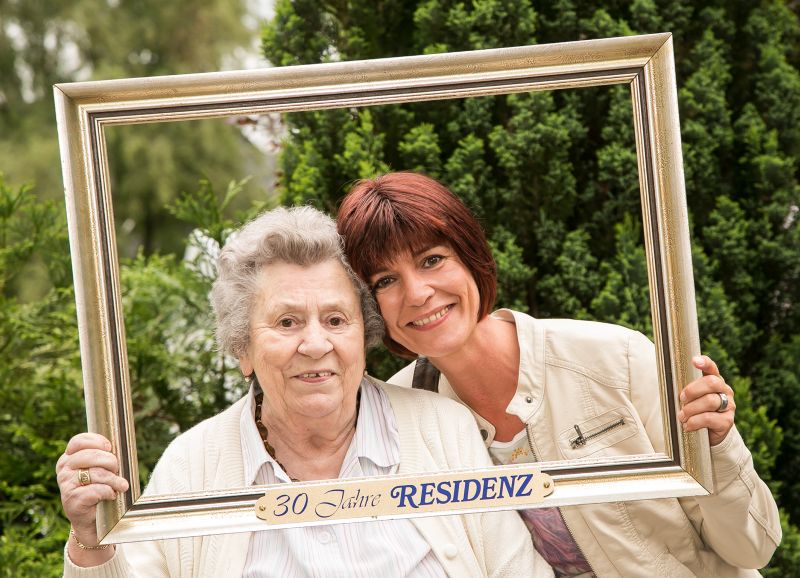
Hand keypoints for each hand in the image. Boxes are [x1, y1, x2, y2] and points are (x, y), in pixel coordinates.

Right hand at [55, 433, 128, 547]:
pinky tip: (111, 495)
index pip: (79, 441)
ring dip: (114, 479)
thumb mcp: (99, 470)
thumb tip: (117, 446)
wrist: (92, 521)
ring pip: (96, 473)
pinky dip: (108, 492)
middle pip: (91, 455)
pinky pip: (96, 490)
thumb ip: (102, 456)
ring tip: (122, 485)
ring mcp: (66, 485)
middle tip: (117, 470)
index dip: (97, 442)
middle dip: (110, 462)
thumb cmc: (99, 490)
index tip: (109, 448)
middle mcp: (64, 470)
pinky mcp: (71, 500)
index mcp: (68, 458)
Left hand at [678, 356, 735, 445]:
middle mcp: (724, 391)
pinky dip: (694, 422)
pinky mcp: (727, 421)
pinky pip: (709, 418)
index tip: (694, 361)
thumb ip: (685, 390)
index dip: (705, 363)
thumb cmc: (695, 411)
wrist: (708, 434)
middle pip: (711, 382)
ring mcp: (728, 406)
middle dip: (692, 390)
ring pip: (709, 401)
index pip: (711, 368)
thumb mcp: (690, 398)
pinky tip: (688, 425)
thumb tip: (668, 382)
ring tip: (682, 416)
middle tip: (681, 399)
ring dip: (691, 409)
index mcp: (714, 381)